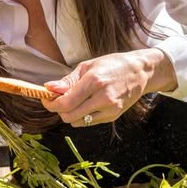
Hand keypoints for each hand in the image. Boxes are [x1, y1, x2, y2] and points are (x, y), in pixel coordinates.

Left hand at [41, 48, 176, 126]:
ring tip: (74, 101)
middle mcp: (103, 97)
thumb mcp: (88, 66)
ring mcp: (110, 109)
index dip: (51, 104)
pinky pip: (89, 122)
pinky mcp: (113, 116)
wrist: (139, 72)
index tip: (46, 100)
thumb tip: (49, 88)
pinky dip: (83, 115)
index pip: (66, 103)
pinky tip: (87, 104)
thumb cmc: (112, 65)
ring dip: (70, 114)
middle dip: (59, 110)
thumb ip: (68, 81)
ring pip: (78, 122)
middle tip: (57, 100)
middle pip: (69, 116)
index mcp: (94, 81)